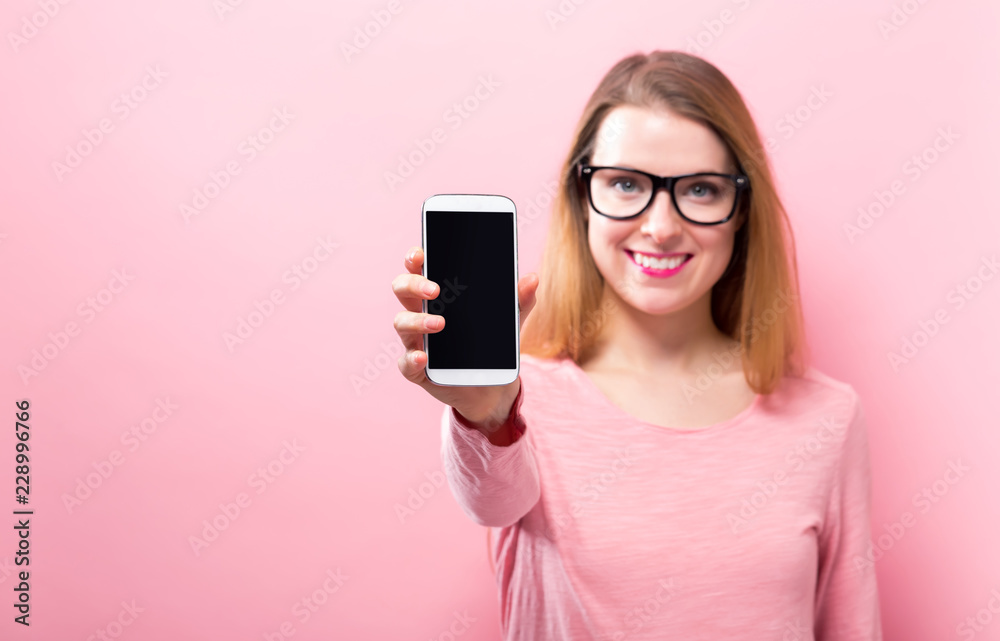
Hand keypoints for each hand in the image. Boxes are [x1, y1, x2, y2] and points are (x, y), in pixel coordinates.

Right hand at [391, 245, 538, 431]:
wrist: (493, 386)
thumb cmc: (491, 345)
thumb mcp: (508, 321)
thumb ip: (519, 301)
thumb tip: (533, 279)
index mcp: (439, 297)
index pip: (419, 269)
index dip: (415, 259)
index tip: (421, 253)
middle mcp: (421, 314)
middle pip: (402, 289)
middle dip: (413, 284)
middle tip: (435, 290)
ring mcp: (417, 341)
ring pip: (401, 322)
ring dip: (417, 321)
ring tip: (440, 325)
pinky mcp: (418, 370)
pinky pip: (406, 363)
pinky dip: (411, 359)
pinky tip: (423, 357)